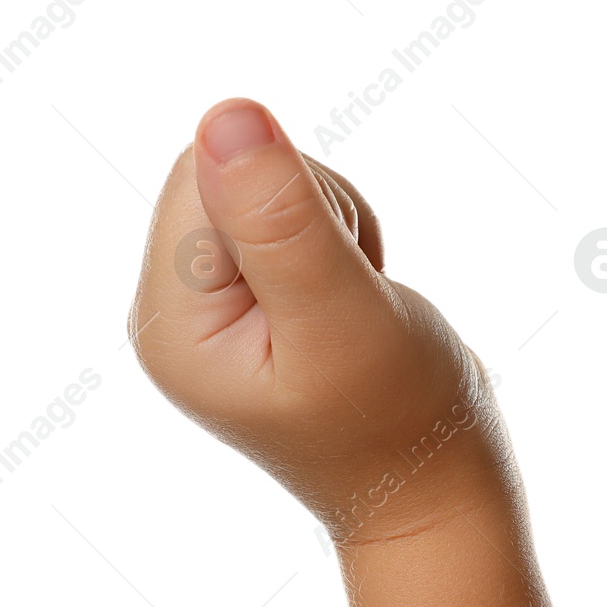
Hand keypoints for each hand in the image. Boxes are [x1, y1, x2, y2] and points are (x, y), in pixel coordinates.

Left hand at [131, 98, 513, 544]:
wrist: (436, 494)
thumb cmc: (403, 422)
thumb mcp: (344, 315)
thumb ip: (283, 219)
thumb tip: (223, 111)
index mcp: (170, 325)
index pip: (204, 174)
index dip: (290, 203)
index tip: (333, 284)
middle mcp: (171, 315)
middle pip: (225, 173)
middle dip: (309, 211)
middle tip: (352, 295)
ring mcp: (209, 310)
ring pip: (264, 185)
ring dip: (332, 226)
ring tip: (359, 307)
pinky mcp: (251, 302)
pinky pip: (285, 213)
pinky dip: (338, 241)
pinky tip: (353, 306)